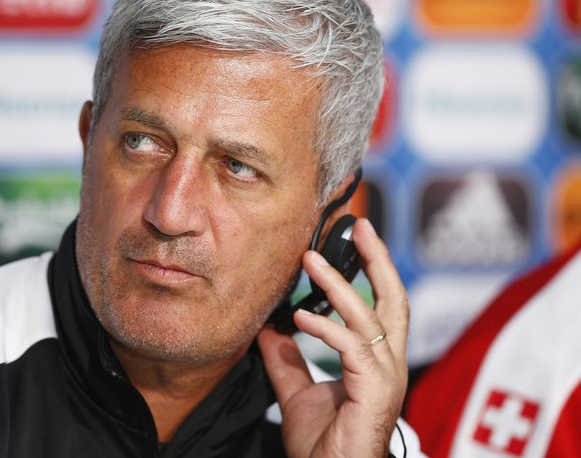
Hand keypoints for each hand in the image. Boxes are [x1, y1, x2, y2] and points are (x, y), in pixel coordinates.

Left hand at [257, 217, 408, 456]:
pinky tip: (300, 317)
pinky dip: (326, 328)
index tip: (352, 241)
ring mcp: (386, 378)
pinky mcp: (376, 392)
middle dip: (378, 260)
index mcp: (375, 362)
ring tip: (310, 260)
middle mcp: (388, 365)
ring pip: (371, 317)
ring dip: (340, 285)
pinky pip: (353, 348)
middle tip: (359, 227)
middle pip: (393, 300)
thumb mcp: (296, 394)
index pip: (380, 305)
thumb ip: (286, 361)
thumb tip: (270, 328)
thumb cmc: (323, 446)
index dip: (370, 271)